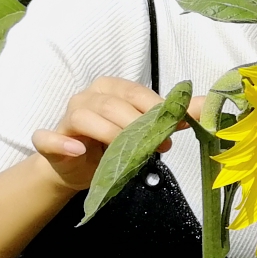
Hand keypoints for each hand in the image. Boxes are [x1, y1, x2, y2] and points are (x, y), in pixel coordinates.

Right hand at [30, 76, 201, 193]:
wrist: (77, 168)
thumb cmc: (113, 144)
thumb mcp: (144, 130)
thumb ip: (173, 118)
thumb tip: (208, 108)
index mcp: (111, 89)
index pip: (135, 92)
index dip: (154, 111)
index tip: (172, 131)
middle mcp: (87, 97)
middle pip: (111, 104)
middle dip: (136, 125)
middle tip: (156, 147)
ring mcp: (66, 117)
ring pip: (84, 116)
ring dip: (107, 133)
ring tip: (124, 152)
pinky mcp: (49, 140)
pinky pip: (47, 137)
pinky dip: (61, 141)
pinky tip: (78, 149)